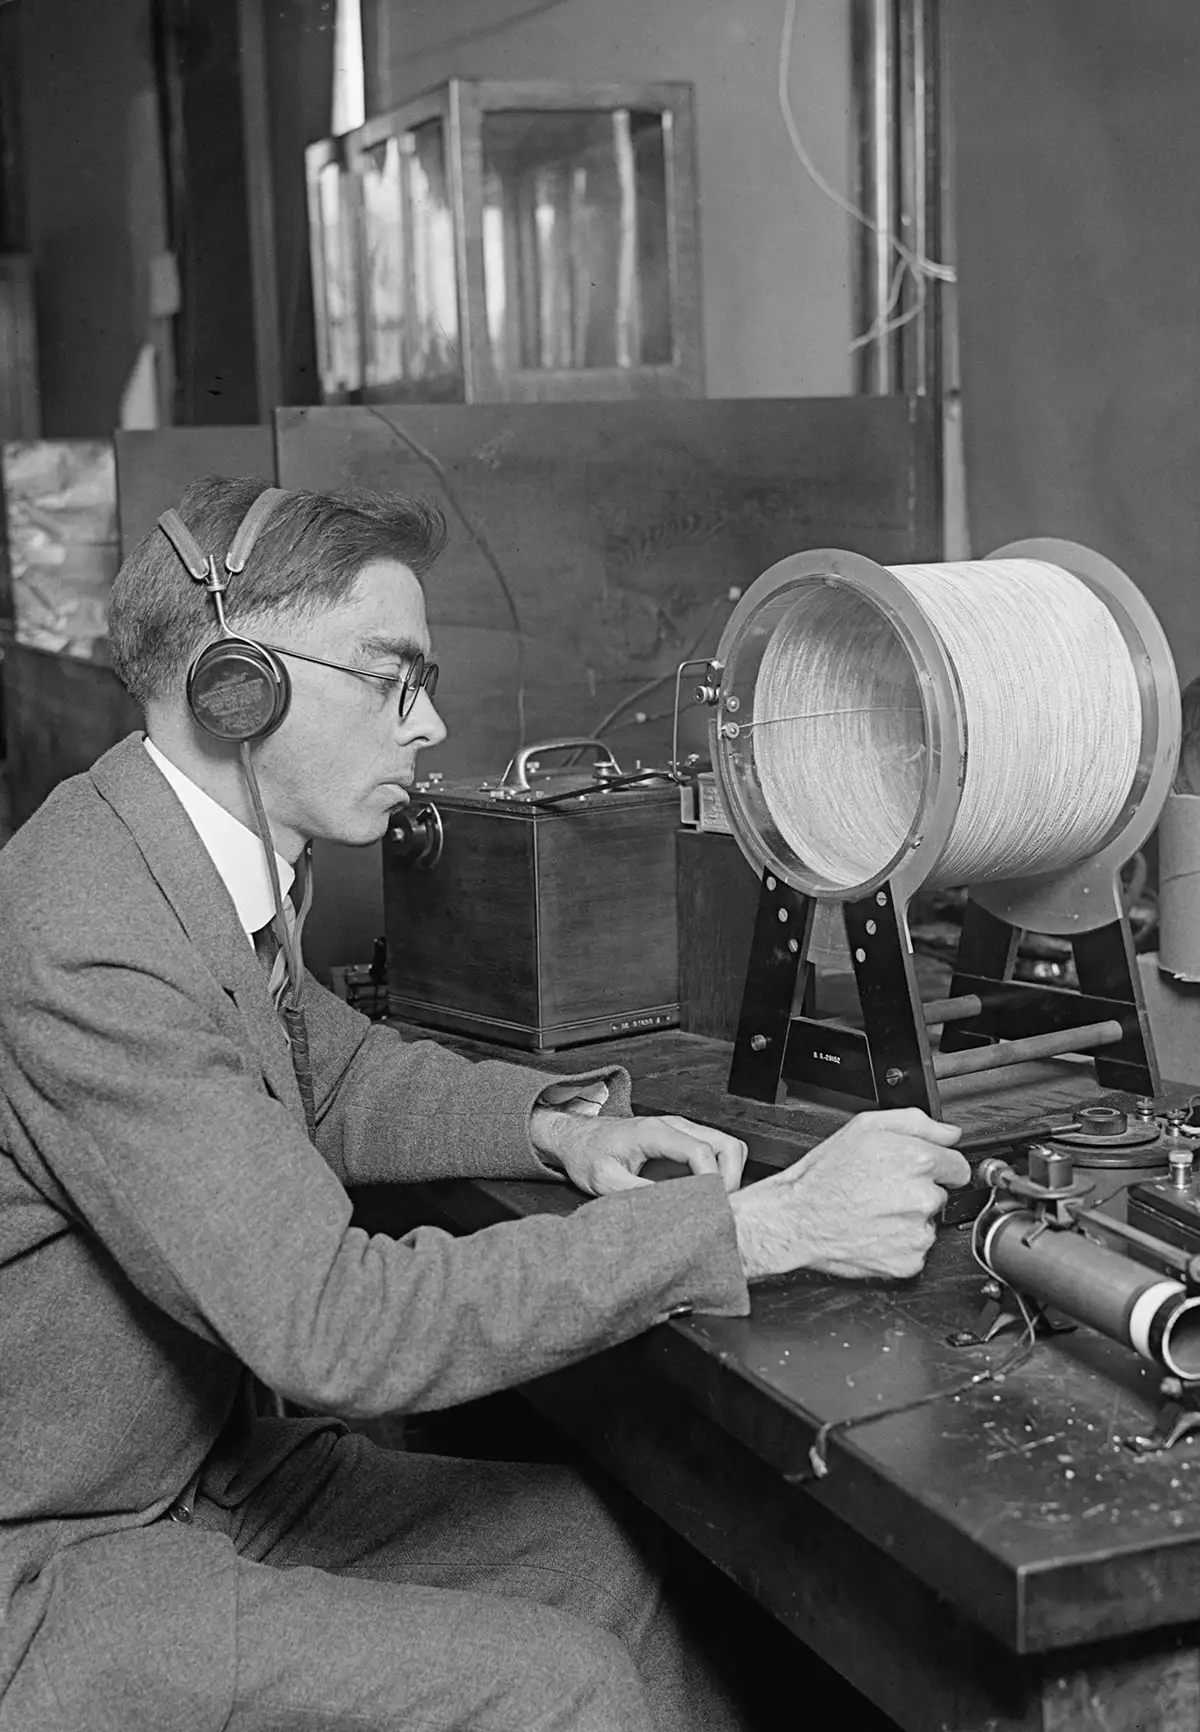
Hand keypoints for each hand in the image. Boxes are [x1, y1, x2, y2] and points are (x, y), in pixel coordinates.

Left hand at [530, 1109, 747, 1197]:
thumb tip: (669, 1211)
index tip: (710, 1206)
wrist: (577, 1138)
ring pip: (728, 1148)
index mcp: (654, 1132)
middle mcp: (675, 1127)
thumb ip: (636, 1193)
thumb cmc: (588, 1154)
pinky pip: (716, 1155)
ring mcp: (682, 1133)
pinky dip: (720, 1175)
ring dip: (729, 1176)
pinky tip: (703, 1197)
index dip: (713, 1181)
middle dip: (731, 1178)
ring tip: (712, 1203)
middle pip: (728, 1145)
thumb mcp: (603, 1180)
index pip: (700, 1151)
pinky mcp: (683, 1144)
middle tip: (718, 1207)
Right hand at [728, 1107, 967, 1281]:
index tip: (919, 1171)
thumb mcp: (864, 1127)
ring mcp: (917, 1232)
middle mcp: (923, 1197)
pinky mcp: (909, 1261)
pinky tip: (874, 1231)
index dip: (937, 1166)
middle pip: (941, 1194)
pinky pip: (916, 1249)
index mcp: (918, 1160)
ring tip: (874, 1210)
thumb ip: (916, 1122)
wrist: (797, 1219)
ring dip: (908, 1218)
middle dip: (918, 1191)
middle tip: (883, 1189)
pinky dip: (899, 1243)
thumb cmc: (824, 1175)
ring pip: (927, 1222)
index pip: (958, 1166)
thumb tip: (950, 1133)